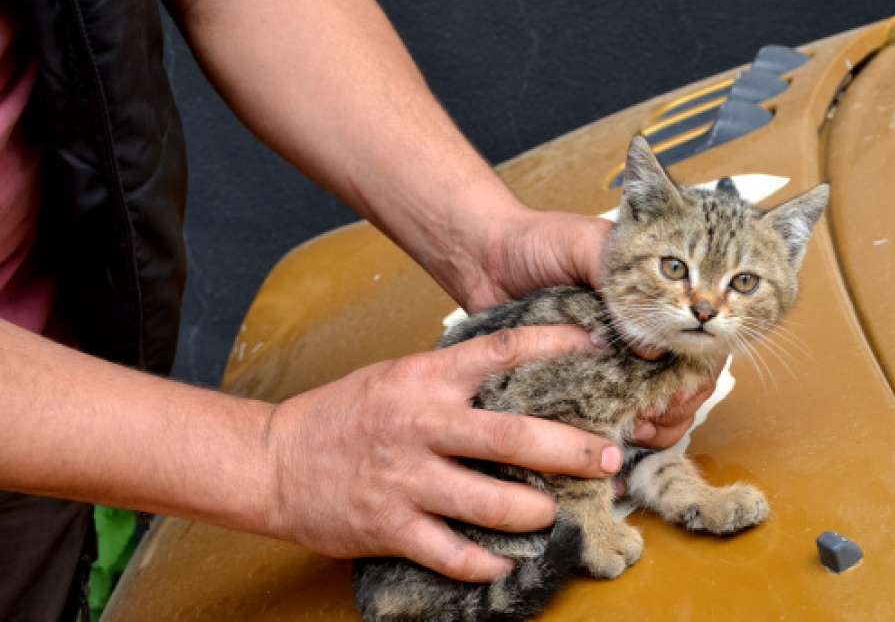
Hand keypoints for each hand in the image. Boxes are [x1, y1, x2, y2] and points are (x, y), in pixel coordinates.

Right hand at [262, 325, 622, 581]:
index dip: (556, 346)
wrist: (273, 461)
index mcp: (425, 378)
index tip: (599, 347)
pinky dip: (488, 560)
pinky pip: (454, 552)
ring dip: (536, 511)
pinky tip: (509, 558)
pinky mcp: (391, 526)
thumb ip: (454, 380)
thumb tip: (523, 380)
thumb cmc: (344, 415)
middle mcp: (420, 424)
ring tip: (557, 512)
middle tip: (609, 458)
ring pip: (492, 501)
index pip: (502, 351)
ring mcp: (406, 478)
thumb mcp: (398, 377)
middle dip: (572, 450)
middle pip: (514, 435)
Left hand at [474, 208, 717, 449]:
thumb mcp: (589, 244)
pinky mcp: (587, 383)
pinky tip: (618, 437)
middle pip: (691, 382)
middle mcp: (646, 332)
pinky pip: (618, 416)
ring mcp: (619, 362)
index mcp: (660, 297)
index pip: (703, 342)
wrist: (484, 258)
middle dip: (680, 405)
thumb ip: (623, 287)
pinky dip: (628, 434)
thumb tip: (648, 349)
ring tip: (636, 429)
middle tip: (653, 415)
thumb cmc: (540, 242)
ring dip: (661, 426)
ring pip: (665, 407)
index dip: (697, 371)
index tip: (676, 390)